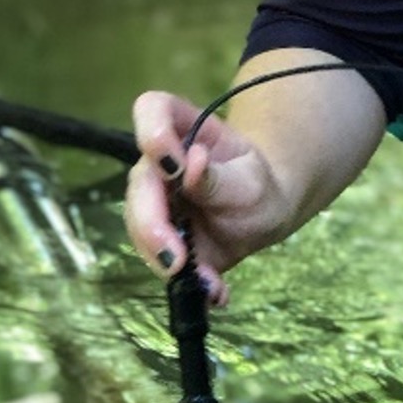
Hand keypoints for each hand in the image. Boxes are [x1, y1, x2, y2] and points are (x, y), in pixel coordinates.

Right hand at [124, 90, 289, 301]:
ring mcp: (155, 203)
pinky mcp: (163, 240)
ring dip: (164, 258)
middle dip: (151, 223)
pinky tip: (215, 292)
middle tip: (175, 256)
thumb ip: (217, 176)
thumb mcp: (250, 179)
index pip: (150, 110)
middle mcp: (159, 165)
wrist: (264, 214)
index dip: (151, 132)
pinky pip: (164, 261)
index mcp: (181, 131)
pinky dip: (189, 282)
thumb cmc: (256, 184)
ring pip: (141, 228)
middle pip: (138, 184)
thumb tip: (191, 164)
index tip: (170, 164)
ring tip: (203, 281)